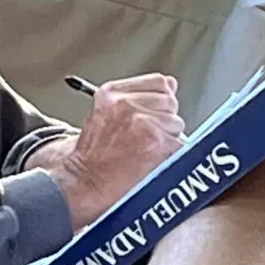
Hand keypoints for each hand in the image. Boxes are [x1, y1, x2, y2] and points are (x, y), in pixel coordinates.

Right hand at [50, 74, 184, 230]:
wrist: (85, 181)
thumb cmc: (93, 154)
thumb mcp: (105, 113)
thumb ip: (137, 96)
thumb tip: (171, 84)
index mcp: (112, 93)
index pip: (158, 82)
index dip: (160, 99)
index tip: (154, 112)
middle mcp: (126, 103)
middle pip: (170, 102)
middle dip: (164, 119)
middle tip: (145, 137)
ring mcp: (142, 121)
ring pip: (177, 124)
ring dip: (167, 138)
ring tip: (145, 150)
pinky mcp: (156, 141)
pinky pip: (179, 144)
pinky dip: (171, 155)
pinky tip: (151, 160)